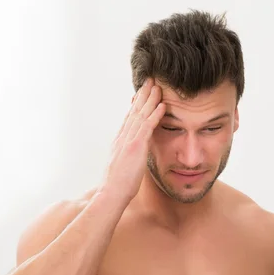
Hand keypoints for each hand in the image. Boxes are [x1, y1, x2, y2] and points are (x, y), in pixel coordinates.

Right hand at [102, 78, 165, 203]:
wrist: (111, 194)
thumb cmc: (119, 185)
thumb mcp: (124, 166)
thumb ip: (129, 156)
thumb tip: (133, 155)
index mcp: (120, 141)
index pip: (130, 118)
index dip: (136, 104)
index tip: (142, 92)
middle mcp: (123, 137)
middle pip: (134, 111)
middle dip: (142, 95)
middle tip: (150, 80)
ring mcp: (128, 140)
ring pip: (140, 114)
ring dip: (150, 99)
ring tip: (158, 86)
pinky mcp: (135, 146)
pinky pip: (147, 126)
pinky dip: (155, 114)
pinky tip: (162, 105)